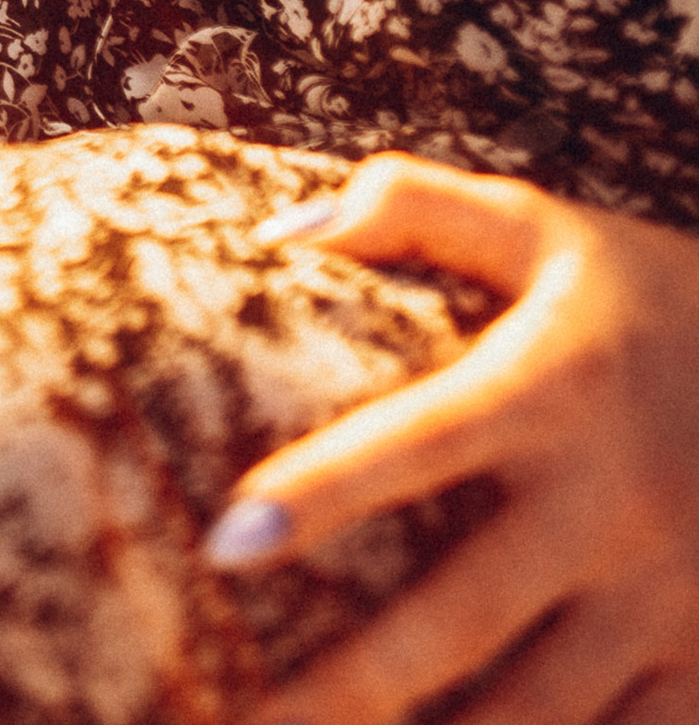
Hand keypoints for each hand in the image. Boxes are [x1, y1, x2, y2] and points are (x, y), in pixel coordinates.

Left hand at [206, 154, 698, 724]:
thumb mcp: (546, 231)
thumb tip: (286, 230)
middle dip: (351, 684)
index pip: (421, 442)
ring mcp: (668, 601)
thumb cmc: (652, 299)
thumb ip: (415, 205)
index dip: (323, 493)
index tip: (226, 542)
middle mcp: (613, 504)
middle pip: (464, 618)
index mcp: (559, 388)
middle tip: (245, 714)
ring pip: (538, 712)